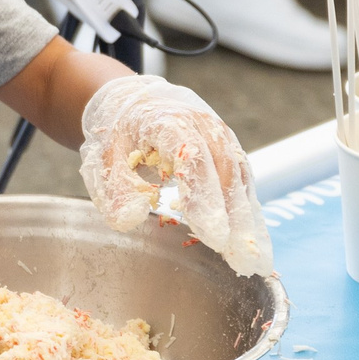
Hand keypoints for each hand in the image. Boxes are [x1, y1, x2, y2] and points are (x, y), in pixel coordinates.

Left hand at [79, 73, 270, 277]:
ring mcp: (219, 132)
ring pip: (239, 176)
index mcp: (168, 121)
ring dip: (248, 218)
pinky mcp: (227, 144)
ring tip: (254, 259)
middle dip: (235, 218)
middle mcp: (201, 123)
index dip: (205, 198)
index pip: (192, 159)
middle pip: (225, 171)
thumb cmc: (119, 132)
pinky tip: (251, 238)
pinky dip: (247, 208)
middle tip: (241, 259)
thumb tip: (128, 221)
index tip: (213, 235)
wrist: (135, 99)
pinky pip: (242, 177)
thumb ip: (115, 189)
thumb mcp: (105, 157)